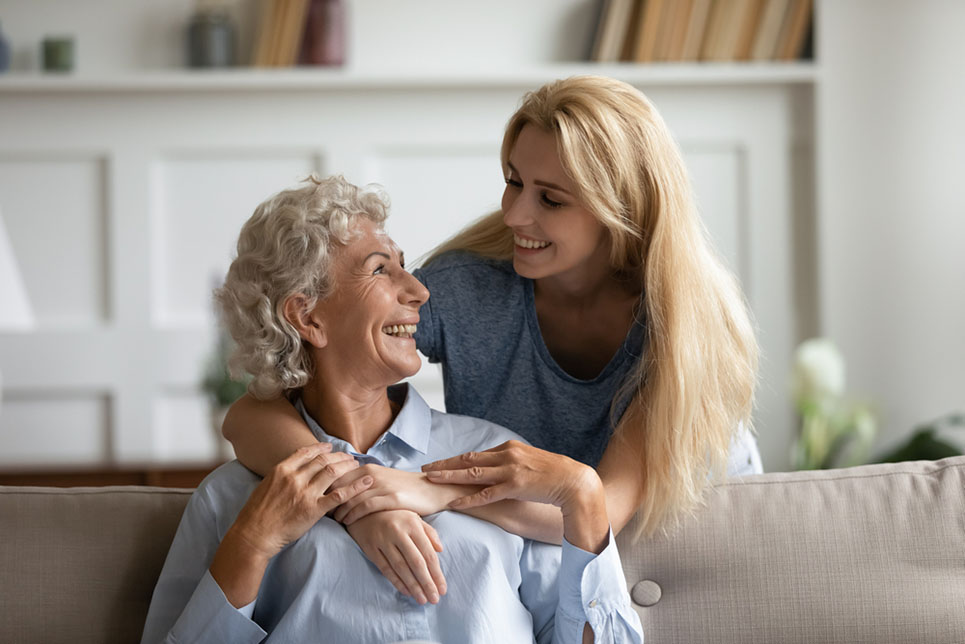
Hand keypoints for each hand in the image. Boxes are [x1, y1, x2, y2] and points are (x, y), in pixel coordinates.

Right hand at [229, 443, 373, 560]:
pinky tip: (365, 482)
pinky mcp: (314, 509)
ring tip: (356, 465)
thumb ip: (282, 476)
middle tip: (348, 456)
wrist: (254, 534)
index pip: (306, 452)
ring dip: (347, 466)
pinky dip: (355, 487)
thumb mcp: (265, 486)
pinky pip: (339, 495)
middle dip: (338, 456)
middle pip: (323, 460)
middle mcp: (295, 478)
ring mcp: (305, 493)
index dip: (321, 448)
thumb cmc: (256, 513)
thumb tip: (293, 469)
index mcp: (282, 470)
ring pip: (333, 472)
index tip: (330, 447)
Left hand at [329, 464, 475, 524]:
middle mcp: (372, 474)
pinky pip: (366, 507)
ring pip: (351, 497)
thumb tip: (341, 491)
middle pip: (340, 486)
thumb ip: (362, 483)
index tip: (316, 499)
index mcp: (367, 468)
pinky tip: (348, 523)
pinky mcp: (392, 498)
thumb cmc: (404, 488)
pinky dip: (353, 515)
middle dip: (328, 499)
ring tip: (332, 520)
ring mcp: (382, 486)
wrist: (431, 489)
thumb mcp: (382, 480)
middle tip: (319, 512)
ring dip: (338, 510)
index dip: (325, 488)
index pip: (337, 476)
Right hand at [345, 510, 445, 604]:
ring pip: (400, 568)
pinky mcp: (370, 548)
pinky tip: (406, 591)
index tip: (442, 589)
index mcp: (412, 524)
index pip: (428, 553)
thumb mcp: (414, 518)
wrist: (364, 510)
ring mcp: (383, 540)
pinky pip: (385, 569)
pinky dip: (396, 582)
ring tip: (422, 599)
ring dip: (413, 586)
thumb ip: (429, 532)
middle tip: (434, 599)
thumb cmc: (395, 516)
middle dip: (426, 583)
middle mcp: (398, 532)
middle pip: (416, 563)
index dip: (436, 573)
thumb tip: (441, 550)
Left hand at [423, 440, 609, 552]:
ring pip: (472, 472)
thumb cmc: (555, 474)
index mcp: (510, 448)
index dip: (456, 459)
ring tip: (431, 479)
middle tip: (425, 469)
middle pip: (468, 459)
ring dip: (449, 476)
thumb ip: (513, 464)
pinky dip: (468, 498)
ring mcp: (510, 470)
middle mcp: (507, 455)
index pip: (476, 453)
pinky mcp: (515, 486)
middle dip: (445, 464)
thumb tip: (500, 469)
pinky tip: (454, 502)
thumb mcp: (530, 462)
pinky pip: (486, 494)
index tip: (440, 463)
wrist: (574, 481)